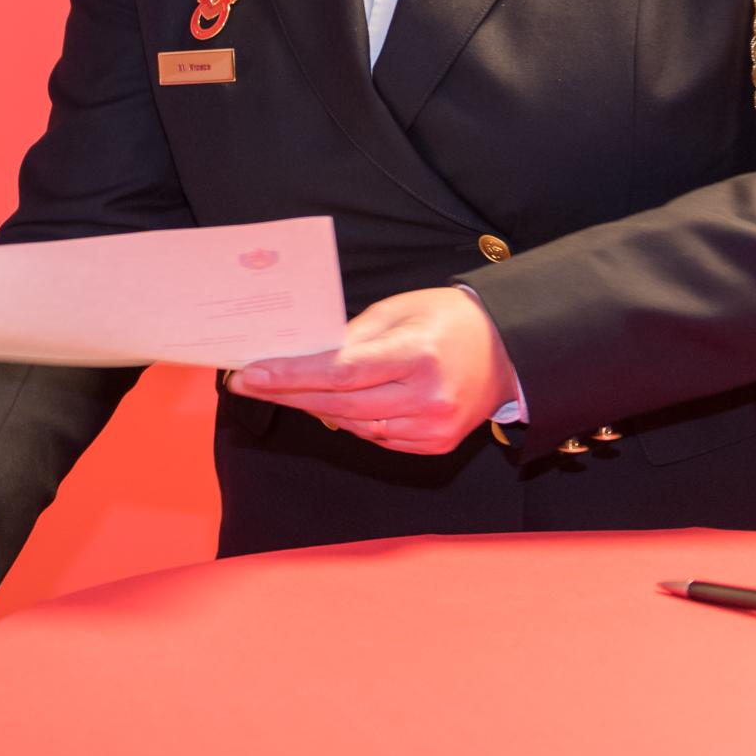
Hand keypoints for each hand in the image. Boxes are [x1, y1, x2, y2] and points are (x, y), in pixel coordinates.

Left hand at [227, 287, 517, 454]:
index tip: (251, 374)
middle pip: (340, 404)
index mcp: (419, 356)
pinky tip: (326, 404)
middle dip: (287, 393)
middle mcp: (429, 398)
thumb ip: (351, 336)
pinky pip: (377, 437)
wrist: (508, 351)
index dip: (292, 376)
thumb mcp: (398, 311)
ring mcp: (434, 427)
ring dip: (314, 407)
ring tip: (279, 389)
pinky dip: (349, 421)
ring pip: (355, 425)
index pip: (341, 372)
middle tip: (247, 383)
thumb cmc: (447, 321)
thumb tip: (302, 356)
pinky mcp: (435, 444)